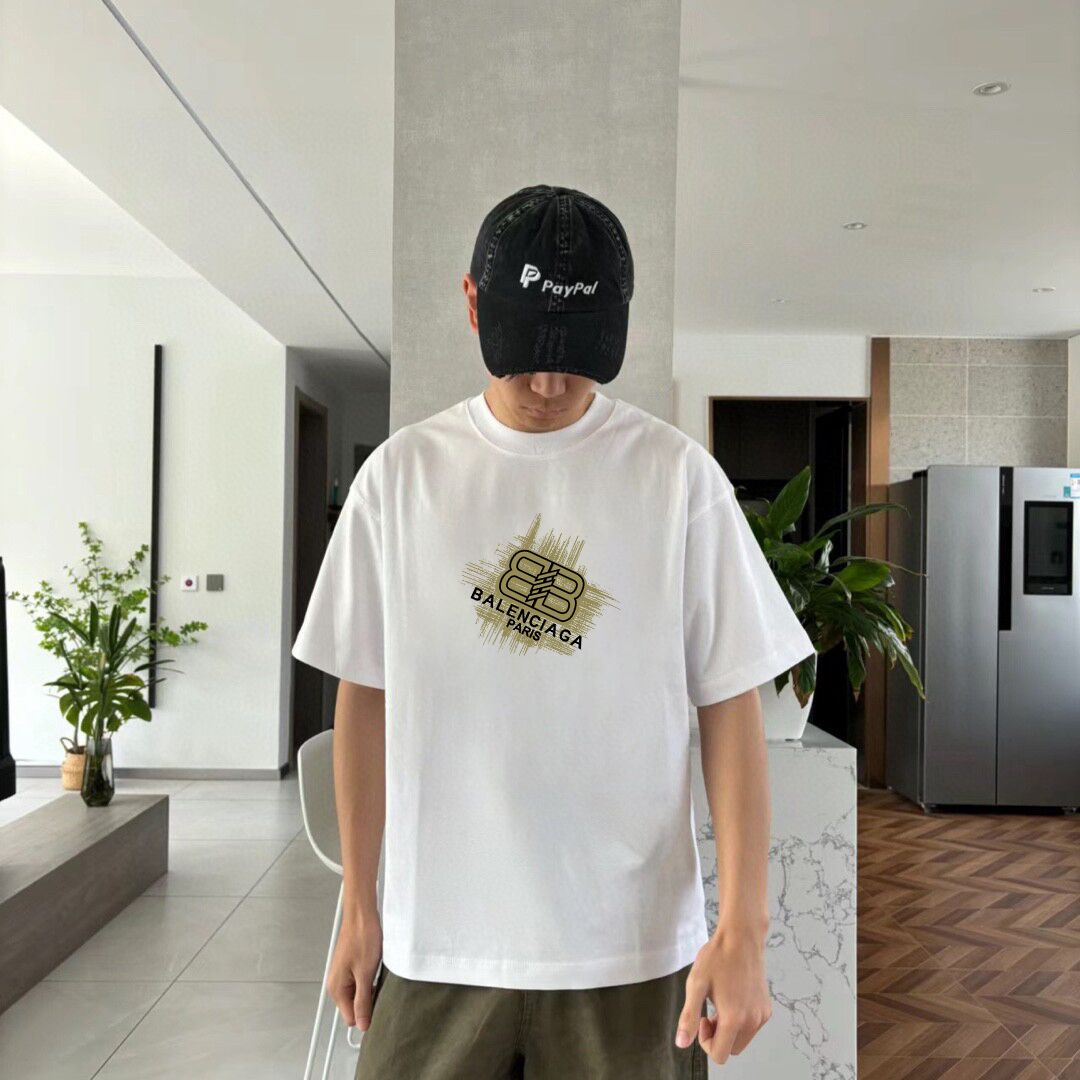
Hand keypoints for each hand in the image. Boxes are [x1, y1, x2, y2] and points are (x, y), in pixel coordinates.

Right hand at [328, 910, 383, 1031]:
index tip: (378, 1006)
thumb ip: (362, 1001)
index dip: (367, 1015)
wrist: (362, 914)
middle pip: (355, 1007)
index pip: (351, 1018)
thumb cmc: (362, 937)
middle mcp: (337, 984)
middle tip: (379, 986)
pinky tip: (376, 969)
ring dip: (370, 989)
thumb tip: (362, 1025)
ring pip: (359, 995)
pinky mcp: (351, 967)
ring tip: (377, 974)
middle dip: (369, 1001)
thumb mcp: (365, 973)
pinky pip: (361, 983)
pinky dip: (370, 980)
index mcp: (337, 988)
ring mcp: (344, 975)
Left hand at [675, 926, 771, 1064]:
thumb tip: (682, 1043)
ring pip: (742, 1040)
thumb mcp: (696, 985)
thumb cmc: (717, 958)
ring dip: (729, 1030)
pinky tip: (732, 998)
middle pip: (731, 1050)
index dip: (705, 1042)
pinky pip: (751, 1027)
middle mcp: (753, 1021)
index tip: (702, 1018)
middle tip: (710, 1011)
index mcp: (734, 1019)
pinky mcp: (766, 1008)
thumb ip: (689, 1017)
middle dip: (717, 1037)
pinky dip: (740, 1022)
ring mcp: (762, 1015)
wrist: (741, 937)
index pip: (720, 1055)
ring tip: (720, 1002)